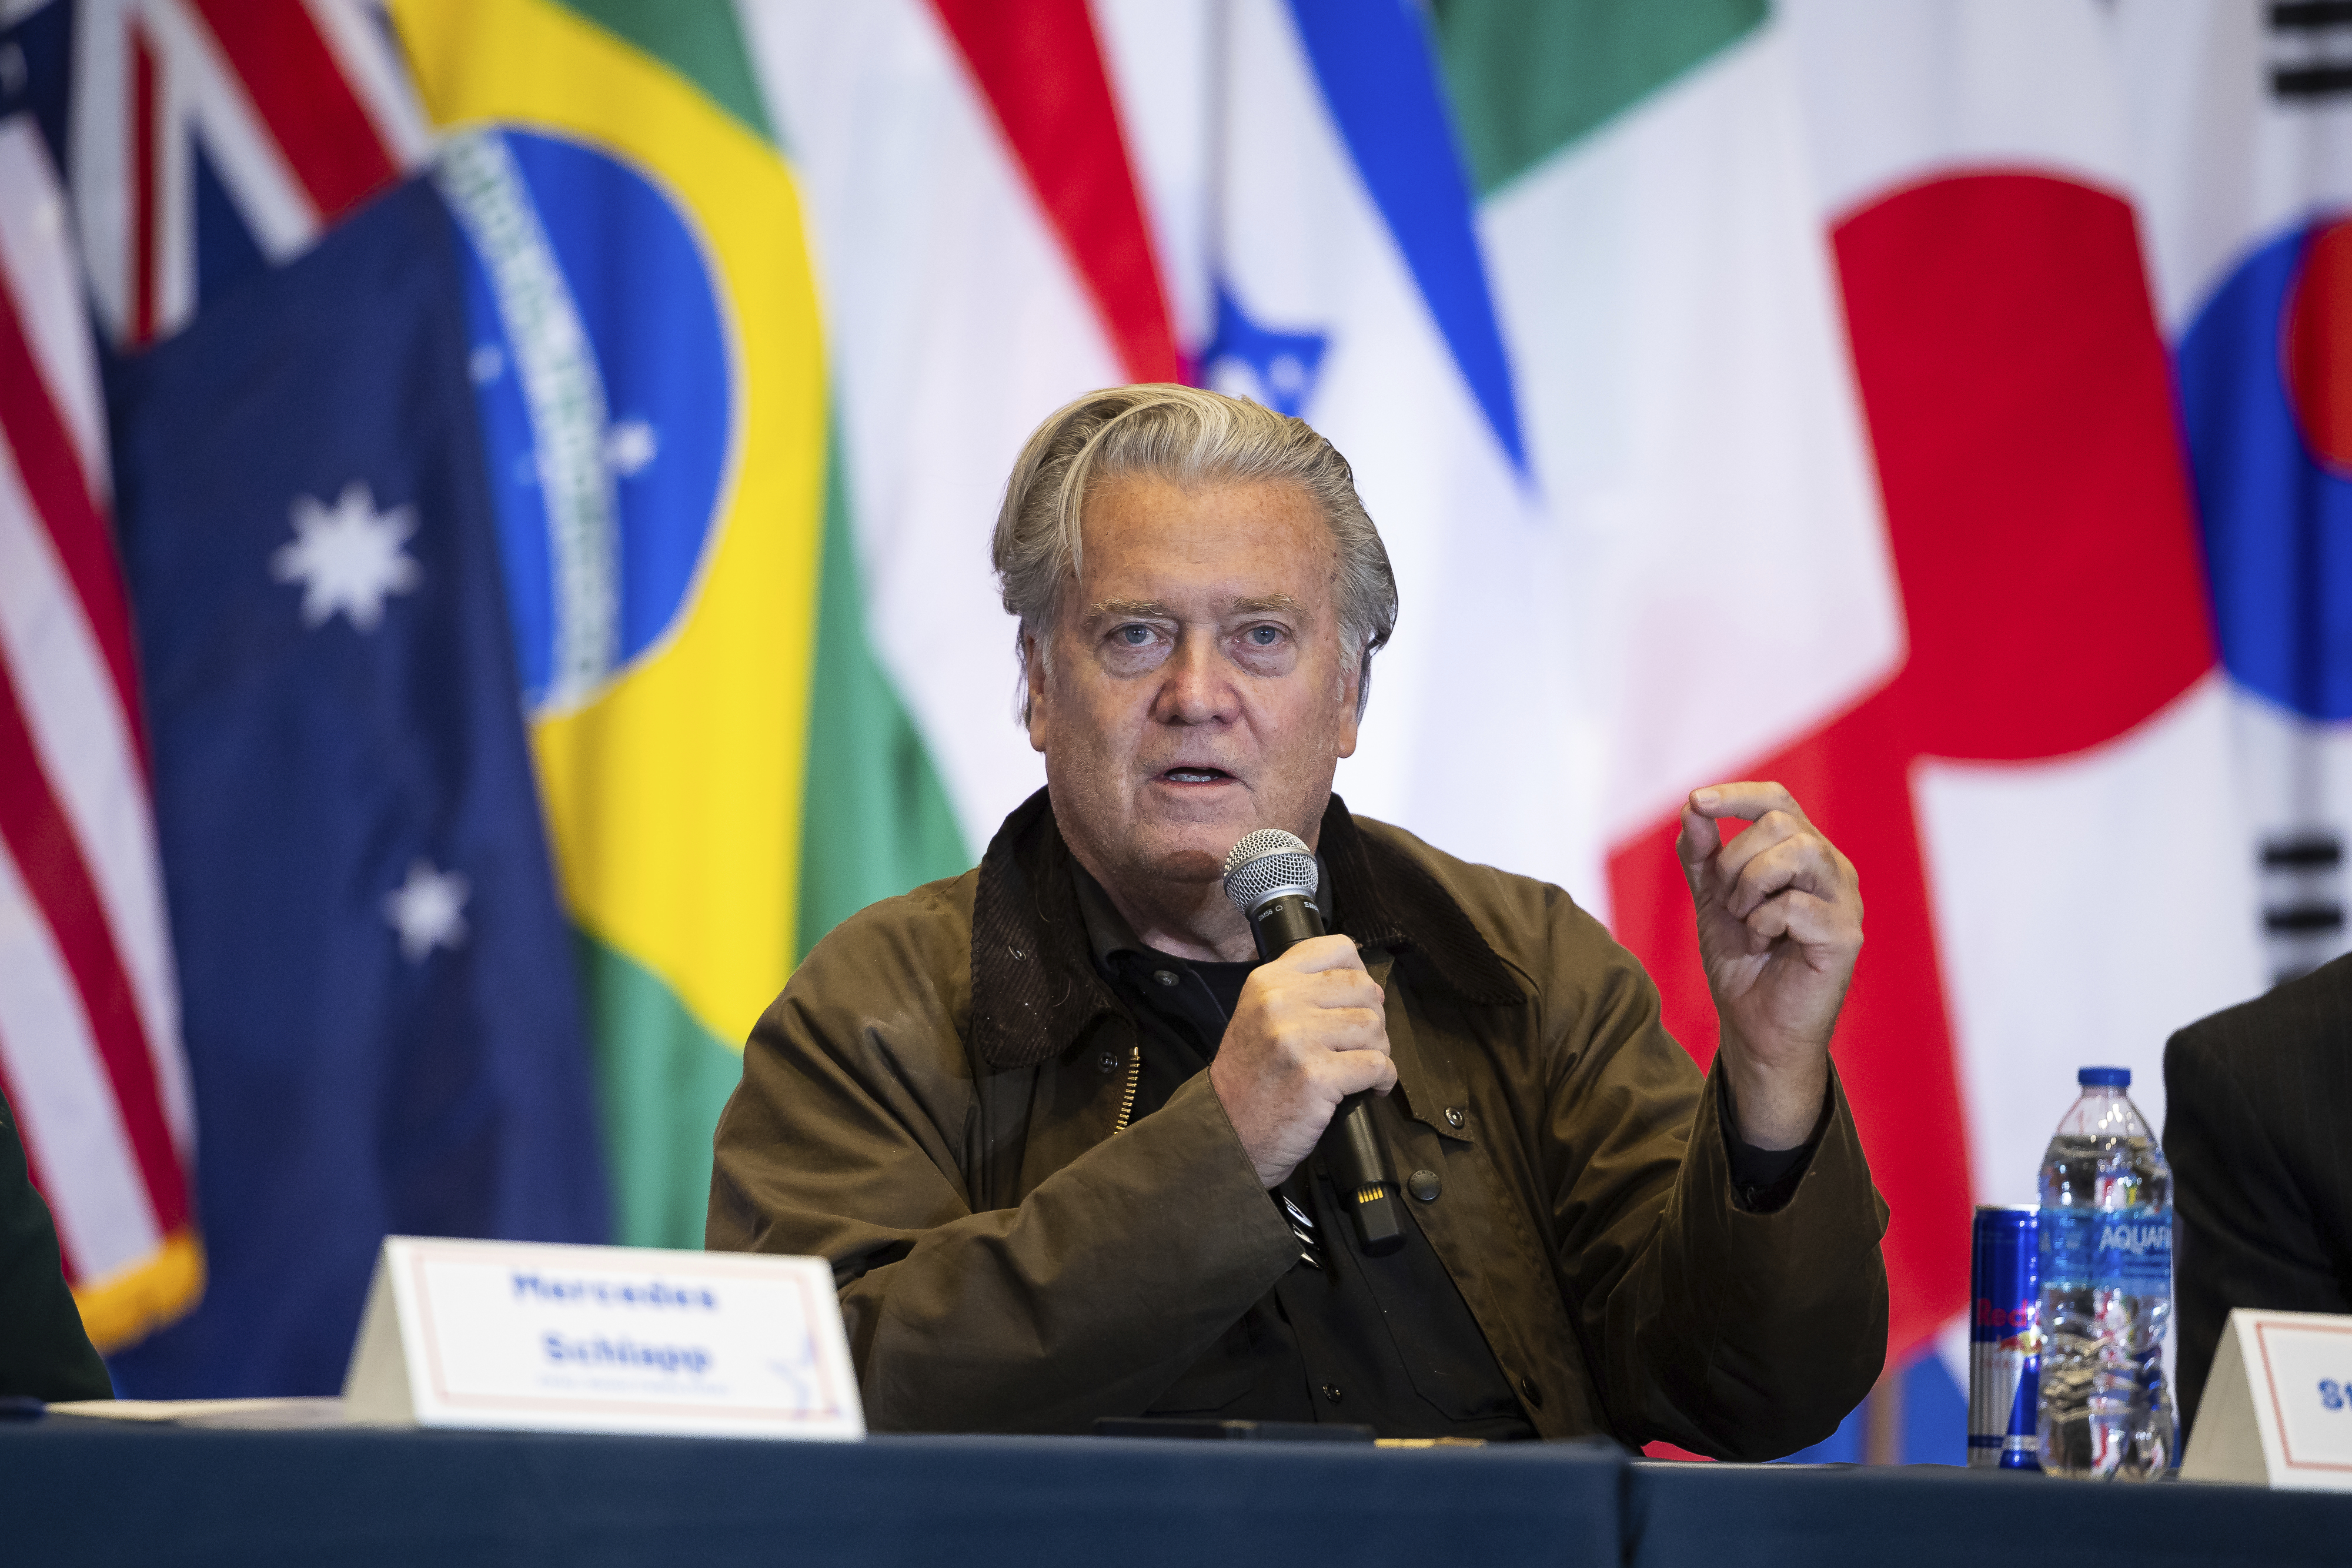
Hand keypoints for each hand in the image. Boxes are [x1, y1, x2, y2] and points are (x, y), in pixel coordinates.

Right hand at [1208, 934, 1395, 1187]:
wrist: (1228, 1132)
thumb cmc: (1251, 1078)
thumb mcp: (1259, 1015)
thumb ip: (1301, 990)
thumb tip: (1365, 984)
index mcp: (1268, 980)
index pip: (1339, 949)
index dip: (1359, 974)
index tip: (1355, 1001)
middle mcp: (1282, 1001)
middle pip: (1364, 989)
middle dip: (1372, 1019)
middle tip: (1359, 1045)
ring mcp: (1299, 1038)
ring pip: (1374, 1027)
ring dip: (1378, 1051)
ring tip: (1359, 1068)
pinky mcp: (1318, 1076)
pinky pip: (1378, 1064)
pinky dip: (1383, 1079)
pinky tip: (1369, 1089)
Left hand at [1677, 781, 1861, 1149]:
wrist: (1753, 1026)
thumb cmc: (1742, 961)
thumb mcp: (1713, 899)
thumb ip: (1703, 855)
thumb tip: (1694, 808)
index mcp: (1804, 853)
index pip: (1777, 800)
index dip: (1737, 794)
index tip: (1697, 801)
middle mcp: (1831, 869)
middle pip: (1780, 821)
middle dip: (1733, 860)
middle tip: (1727, 902)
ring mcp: (1844, 901)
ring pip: (1797, 850)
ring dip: (1751, 884)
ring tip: (1746, 920)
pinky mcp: (1845, 936)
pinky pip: (1795, 904)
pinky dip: (1762, 922)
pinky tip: (1764, 945)